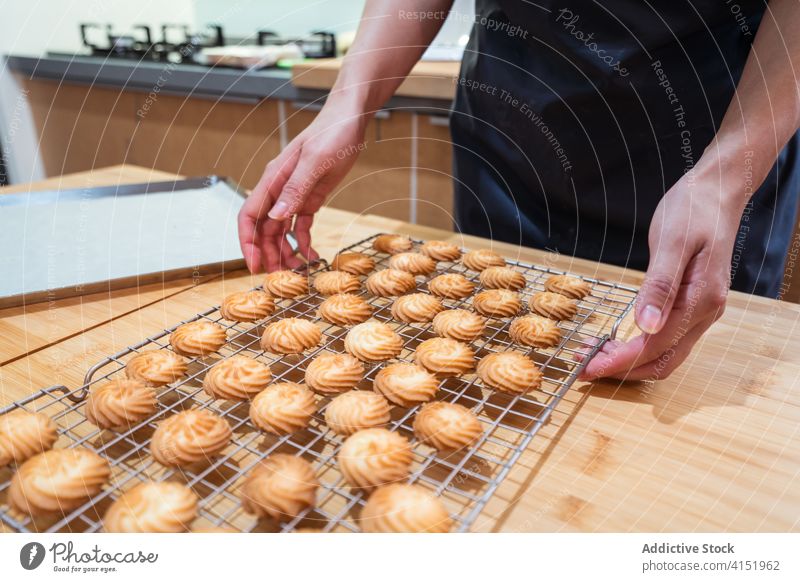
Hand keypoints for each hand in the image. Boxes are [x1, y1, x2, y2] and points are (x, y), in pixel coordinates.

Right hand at [238, 100, 367, 271]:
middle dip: (268, 254)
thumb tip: (275, 218)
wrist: (352, 118)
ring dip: (284, 251)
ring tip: (296, 271)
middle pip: (264, 228)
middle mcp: (279, 189)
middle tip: (279, 278)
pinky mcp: (311, 196)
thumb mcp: (316, 161)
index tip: (253, 265)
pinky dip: (303, 241)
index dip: (247, 242)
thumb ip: (296, 189)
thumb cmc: (333, 132)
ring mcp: (294, 193)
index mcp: (273, 179)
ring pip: (280, 229)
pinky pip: (300, 224)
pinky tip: (311, 255)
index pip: (249, 216)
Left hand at [581, 167, 742, 380]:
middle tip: (583, 368)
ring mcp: (700, 311)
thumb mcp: (672, 243)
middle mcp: (705, 313)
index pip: (656, 346)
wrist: (717, 192)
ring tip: (592, 355)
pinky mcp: (691, 305)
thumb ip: (660, 286)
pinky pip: (666, 338)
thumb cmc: (693, 210)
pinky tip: (614, 340)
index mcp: (702, 300)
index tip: (587, 369)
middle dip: (622, 369)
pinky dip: (638, 347)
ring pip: (665, 354)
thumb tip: (646, 326)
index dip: (620, 361)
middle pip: (663, 361)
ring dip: (629, 361)